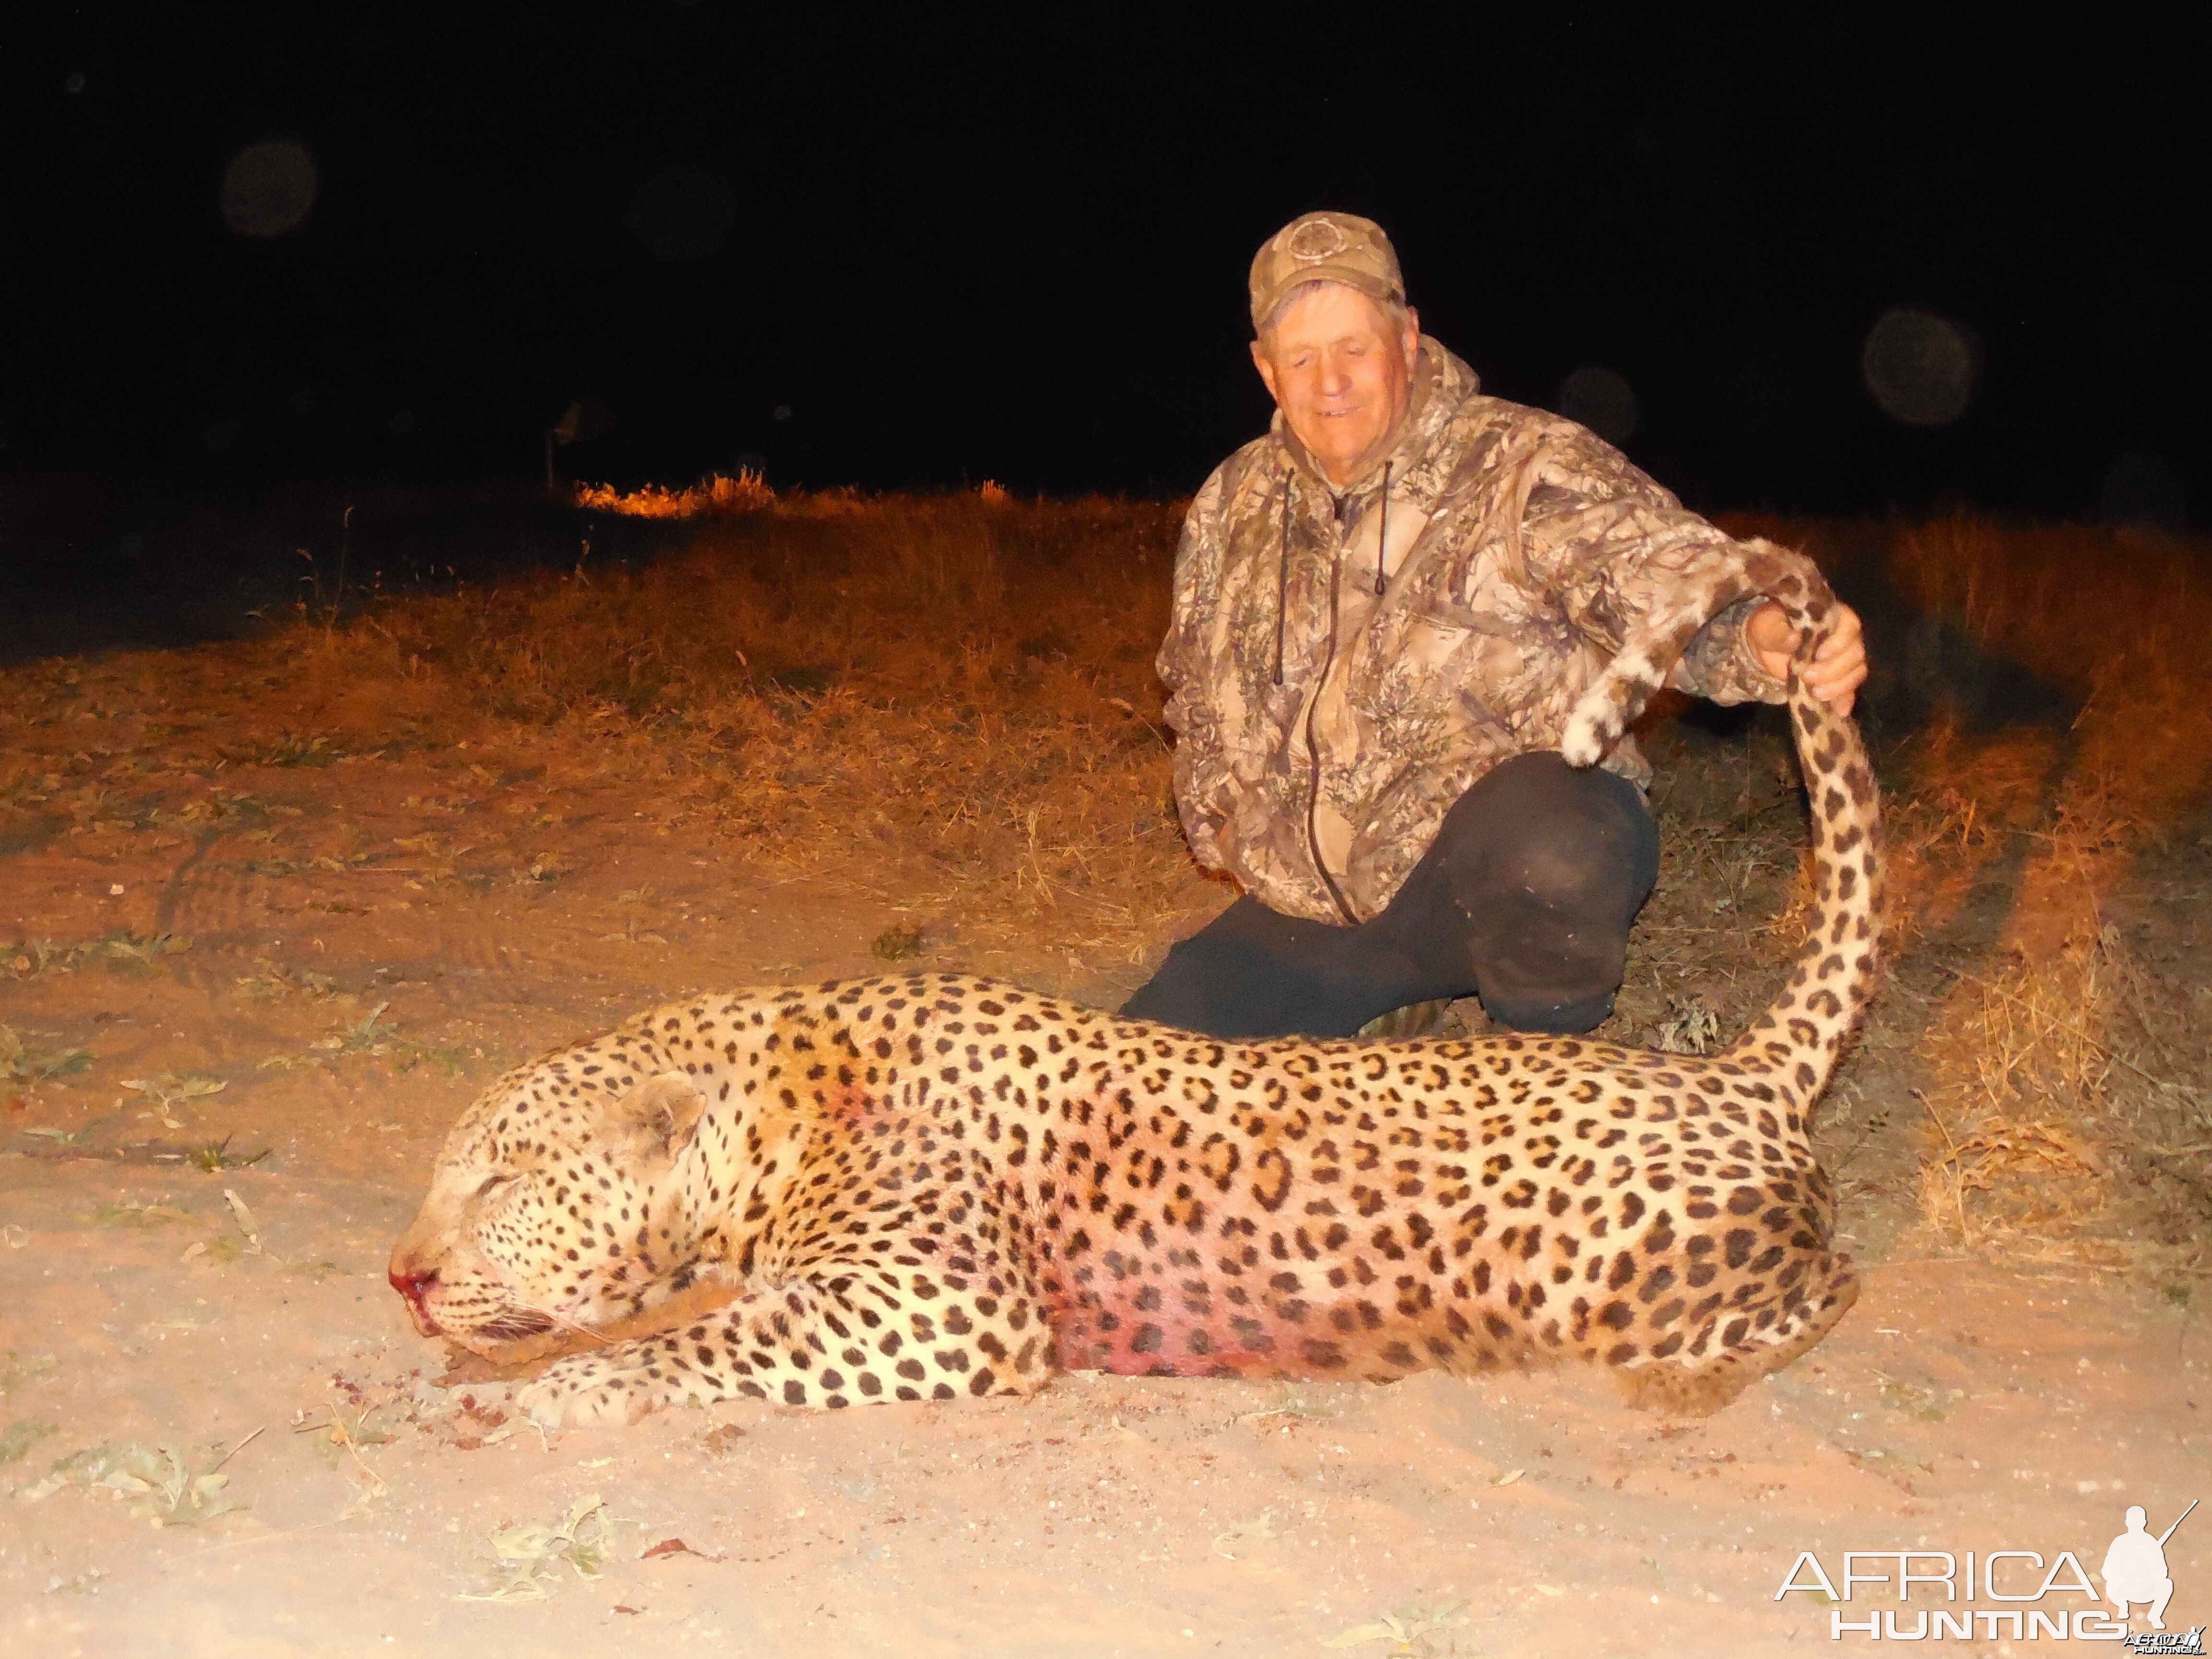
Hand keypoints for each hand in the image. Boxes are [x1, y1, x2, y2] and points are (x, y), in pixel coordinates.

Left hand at [1746, 599, 1865, 716]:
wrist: (1764, 649)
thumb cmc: (1769, 629)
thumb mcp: (1767, 627)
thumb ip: (1779, 632)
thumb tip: (1794, 639)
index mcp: (1831, 617)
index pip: (1849, 626)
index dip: (1839, 642)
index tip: (1819, 655)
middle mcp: (1844, 637)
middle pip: (1855, 653)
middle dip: (1834, 669)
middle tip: (1808, 677)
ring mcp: (1843, 659)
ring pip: (1856, 672)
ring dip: (1839, 686)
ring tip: (1815, 694)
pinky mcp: (1838, 678)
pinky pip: (1850, 689)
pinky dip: (1845, 700)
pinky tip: (1838, 711)